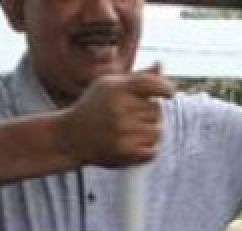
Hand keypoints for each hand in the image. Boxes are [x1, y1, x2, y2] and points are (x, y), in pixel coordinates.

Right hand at [58, 64, 174, 167]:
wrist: (71, 137)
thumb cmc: (94, 107)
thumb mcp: (109, 85)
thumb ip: (138, 77)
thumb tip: (160, 65)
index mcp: (117, 88)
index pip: (153, 85)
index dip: (166, 89)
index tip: (170, 93)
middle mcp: (119, 109)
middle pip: (157, 110)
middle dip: (149, 113)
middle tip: (130, 117)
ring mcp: (122, 132)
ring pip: (157, 131)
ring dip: (149, 132)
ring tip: (131, 131)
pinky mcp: (124, 152)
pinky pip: (152, 151)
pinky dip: (147, 149)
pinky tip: (133, 145)